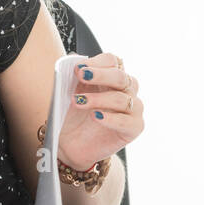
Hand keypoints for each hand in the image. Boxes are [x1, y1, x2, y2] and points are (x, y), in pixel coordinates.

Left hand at [56, 53, 143, 170]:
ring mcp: (133, 108)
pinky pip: (127, 121)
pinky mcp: (134, 128)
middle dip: (100, 74)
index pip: (112, 61)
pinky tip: (95, 116)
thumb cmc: (73, 115)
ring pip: (121, 98)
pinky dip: (110, 118)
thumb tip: (75, 60)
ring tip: (78, 102)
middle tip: (82, 76)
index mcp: (110, 76)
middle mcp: (126, 90)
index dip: (96, 62)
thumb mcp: (69, 93)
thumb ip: (75, 77)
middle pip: (120, 76)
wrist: (71, 144)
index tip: (78, 68)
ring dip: (98, 99)